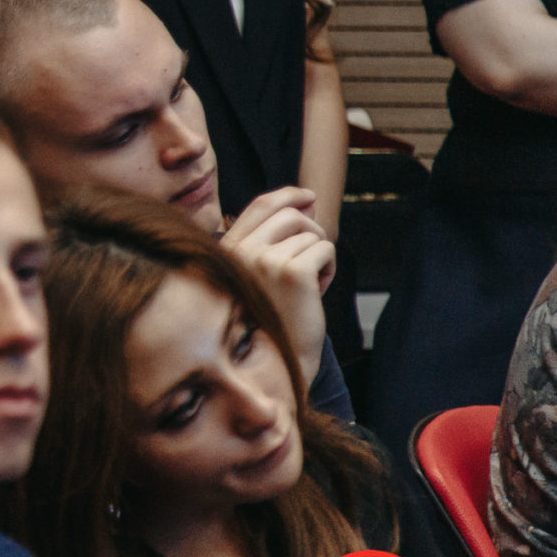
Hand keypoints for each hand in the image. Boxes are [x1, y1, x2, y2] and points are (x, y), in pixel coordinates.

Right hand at [219, 186, 335, 387]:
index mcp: (227, 249)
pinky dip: (330, 268)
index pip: (260, 206)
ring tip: (310, 285)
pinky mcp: (293, 273)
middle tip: (314, 257)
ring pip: (312, 234)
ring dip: (320, 256)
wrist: (273, 361)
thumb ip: (267, 240)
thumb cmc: (268, 319)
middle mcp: (241, 250)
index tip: (308, 196)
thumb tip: (305, 201)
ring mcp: (265, 260)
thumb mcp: (255, 274)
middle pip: (290, 215)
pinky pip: (325, 250)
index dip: (288, 195)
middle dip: (312, 230)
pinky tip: (317, 290)